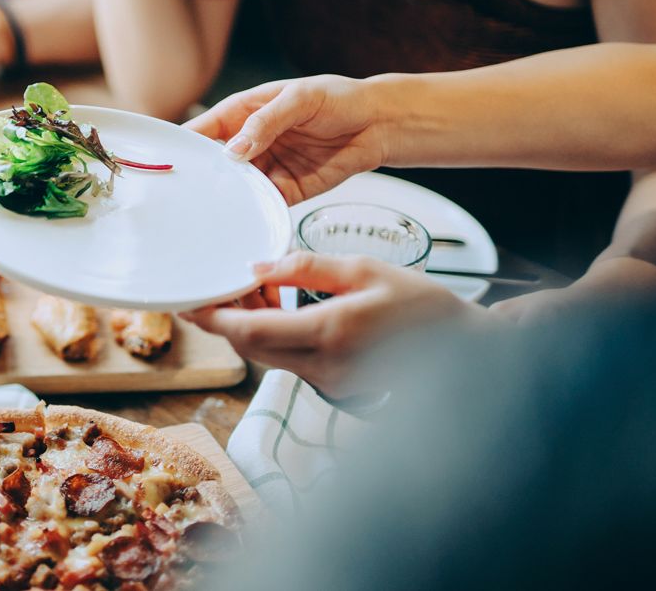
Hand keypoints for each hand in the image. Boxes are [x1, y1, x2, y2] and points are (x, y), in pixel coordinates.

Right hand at [183, 75, 392, 204]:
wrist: (379, 123)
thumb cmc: (338, 99)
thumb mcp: (299, 99)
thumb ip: (265, 123)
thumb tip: (233, 150)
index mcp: (242, 114)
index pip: (203, 130)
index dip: (184, 145)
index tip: (169, 162)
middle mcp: (249, 143)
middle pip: (214, 164)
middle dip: (201, 178)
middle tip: (185, 196)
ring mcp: (266, 168)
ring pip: (237, 188)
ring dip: (227, 199)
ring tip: (213, 212)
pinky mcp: (287, 189)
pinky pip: (265, 203)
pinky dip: (256, 212)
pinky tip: (247, 218)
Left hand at [185, 252, 487, 396]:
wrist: (467, 350)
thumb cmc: (422, 304)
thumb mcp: (365, 269)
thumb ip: (307, 266)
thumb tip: (257, 266)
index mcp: (331, 333)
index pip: (252, 333)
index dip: (214, 319)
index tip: (189, 302)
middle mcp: (325, 367)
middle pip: (253, 346)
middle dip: (227, 318)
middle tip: (216, 286)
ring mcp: (331, 384)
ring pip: (269, 354)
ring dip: (251, 325)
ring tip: (253, 289)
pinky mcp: (336, 388)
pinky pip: (290, 361)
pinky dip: (276, 336)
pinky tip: (280, 307)